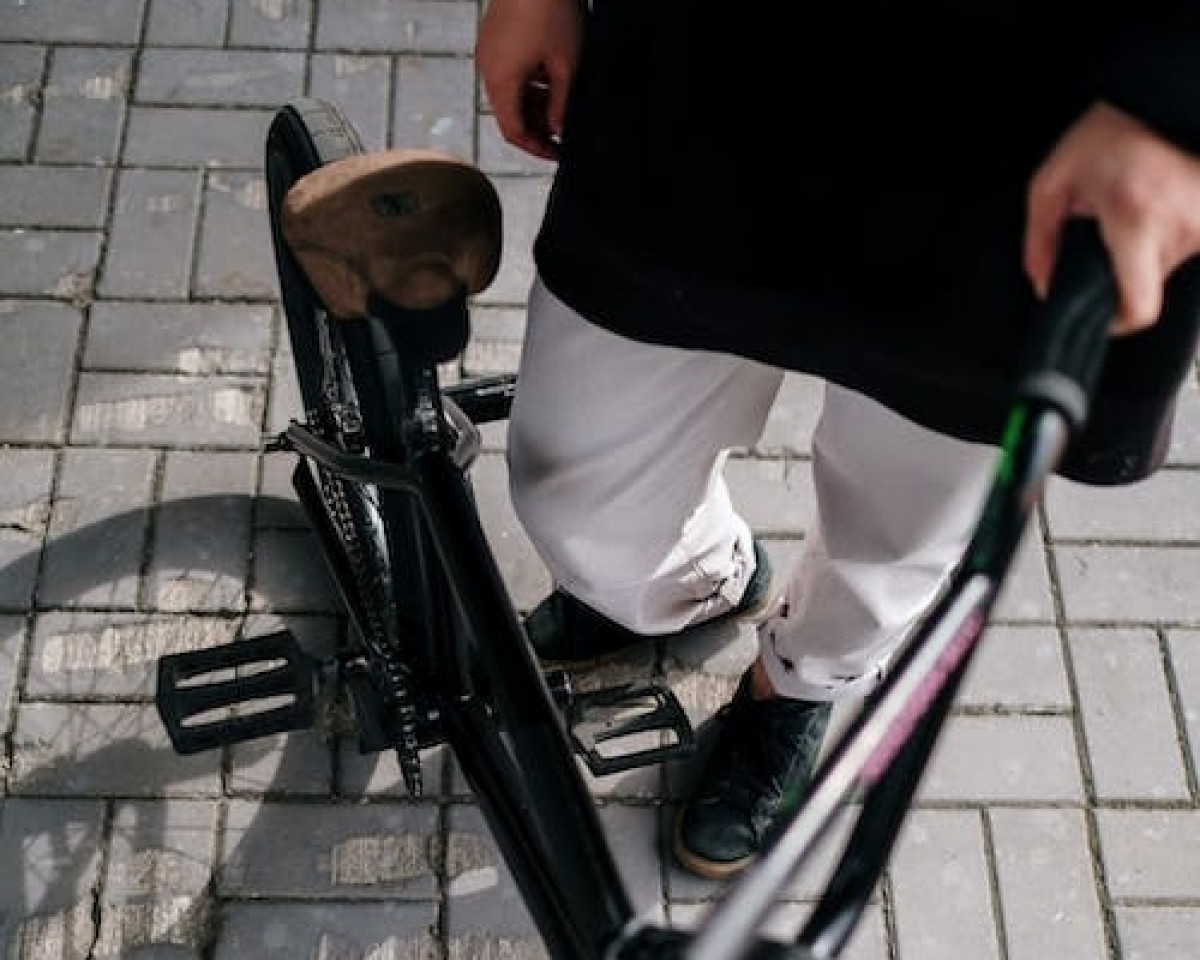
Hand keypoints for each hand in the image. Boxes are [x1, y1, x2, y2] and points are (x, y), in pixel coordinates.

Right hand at [476, 0, 584, 160]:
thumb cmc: (552, 10)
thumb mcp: (567, 65)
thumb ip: (562, 104)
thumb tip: (558, 130)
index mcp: (502, 82)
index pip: (513, 131)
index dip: (536, 148)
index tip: (557, 153)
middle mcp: (488, 69)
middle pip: (509, 114)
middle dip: (536, 127)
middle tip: (563, 132)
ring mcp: (488, 52)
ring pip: (509, 93)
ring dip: (533, 104)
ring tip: (561, 104)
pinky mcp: (493, 38)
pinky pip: (508, 72)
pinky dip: (527, 83)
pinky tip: (550, 77)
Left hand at [1024, 102, 1199, 334]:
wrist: (1161, 96)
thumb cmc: (1110, 134)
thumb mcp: (1053, 183)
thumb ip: (1039, 241)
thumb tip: (1042, 284)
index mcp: (1136, 220)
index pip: (1139, 306)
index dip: (1116, 322)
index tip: (1100, 317)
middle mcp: (1180, 225)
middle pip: (1146, 285)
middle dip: (1120, 269)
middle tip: (1108, 231)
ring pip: (1165, 266)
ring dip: (1142, 248)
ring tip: (1132, 210)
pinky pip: (1184, 246)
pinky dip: (1163, 235)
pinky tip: (1152, 207)